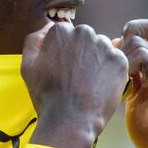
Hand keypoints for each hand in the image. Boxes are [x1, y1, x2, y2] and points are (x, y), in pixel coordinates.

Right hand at [22, 22, 127, 147]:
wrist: (71, 120)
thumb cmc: (47, 96)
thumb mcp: (28, 66)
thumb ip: (34, 40)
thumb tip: (47, 27)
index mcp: (61, 31)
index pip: (68, 35)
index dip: (66, 54)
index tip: (65, 69)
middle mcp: (83, 32)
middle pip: (86, 39)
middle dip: (84, 54)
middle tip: (77, 78)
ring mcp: (104, 45)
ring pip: (102, 49)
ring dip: (98, 62)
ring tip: (89, 84)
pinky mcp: (120, 60)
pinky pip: (116, 62)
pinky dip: (111, 73)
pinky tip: (100, 87)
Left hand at [116, 18, 147, 147]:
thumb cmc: (147, 128)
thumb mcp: (131, 94)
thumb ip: (125, 74)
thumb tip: (106, 53)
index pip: (144, 27)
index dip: (126, 34)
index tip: (114, 59)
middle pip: (146, 27)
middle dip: (123, 47)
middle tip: (116, 72)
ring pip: (142, 45)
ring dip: (126, 63)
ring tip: (124, 85)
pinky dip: (138, 72)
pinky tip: (136, 91)